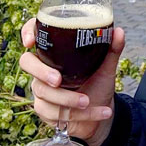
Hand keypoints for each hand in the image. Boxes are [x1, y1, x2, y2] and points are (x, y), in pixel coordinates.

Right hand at [19, 19, 124, 145]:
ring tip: (87, 101)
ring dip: (66, 99)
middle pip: (27, 63)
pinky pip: (55, 113)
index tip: (31, 41)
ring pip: (43, 92)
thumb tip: (119, 31)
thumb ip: (111, 49)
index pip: (34, 34)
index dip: (27, 32)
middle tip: (58, 80)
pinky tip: (100, 112)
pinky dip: (80, 114)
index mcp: (55, 52)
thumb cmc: (98, 84)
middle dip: (41, 71)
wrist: (101, 111)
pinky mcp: (45, 110)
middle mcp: (43, 68)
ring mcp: (41, 89)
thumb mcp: (106, 66)